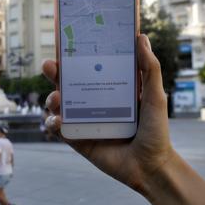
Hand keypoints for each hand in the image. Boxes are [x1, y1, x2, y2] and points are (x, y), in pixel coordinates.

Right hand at [43, 34, 173, 195]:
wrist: (151, 167)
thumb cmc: (156, 131)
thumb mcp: (154, 96)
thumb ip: (149, 68)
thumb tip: (140, 37)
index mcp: (109, 89)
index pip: (87, 69)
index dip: (74, 58)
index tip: (65, 47)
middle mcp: (93, 103)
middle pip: (67, 84)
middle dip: (53, 74)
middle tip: (48, 66)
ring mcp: (83, 122)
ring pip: (58, 105)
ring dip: (51, 98)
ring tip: (56, 98)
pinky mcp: (78, 140)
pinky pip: (59, 129)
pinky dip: (53, 123)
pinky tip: (57, 121)